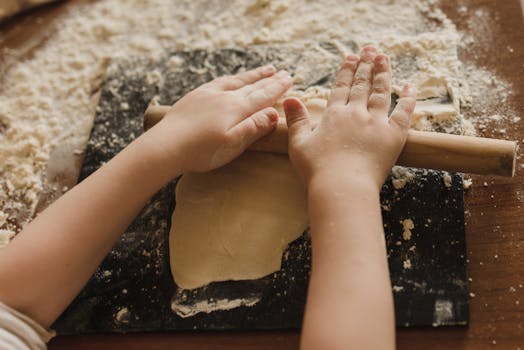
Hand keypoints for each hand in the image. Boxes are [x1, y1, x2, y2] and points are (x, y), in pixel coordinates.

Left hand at [145, 65, 292, 175]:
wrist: (166, 146)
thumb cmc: (201, 151)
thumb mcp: (233, 144)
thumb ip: (254, 127)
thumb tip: (274, 113)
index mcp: (236, 109)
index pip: (262, 96)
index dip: (277, 88)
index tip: (289, 80)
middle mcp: (224, 97)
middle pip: (252, 86)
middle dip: (269, 79)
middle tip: (283, 73)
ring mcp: (208, 94)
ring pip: (236, 81)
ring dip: (252, 75)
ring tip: (265, 69)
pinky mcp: (195, 96)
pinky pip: (219, 81)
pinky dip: (231, 78)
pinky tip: (232, 79)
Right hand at [283, 46, 415, 189]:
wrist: (342, 186)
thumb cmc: (317, 170)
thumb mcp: (298, 144)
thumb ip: (296, 120)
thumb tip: (290, 98)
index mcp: (334, 116)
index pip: (341, 87)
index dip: (346, 71)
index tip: (350, 58)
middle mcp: (356, 114)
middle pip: (361, 85)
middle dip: (365, 65)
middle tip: (370, 50)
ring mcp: (376, 123)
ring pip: (382, 92)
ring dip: (383, 73)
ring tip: (384, 58)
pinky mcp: (393, 136)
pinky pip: (404, 112)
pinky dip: (408, 98)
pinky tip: (409, 85)